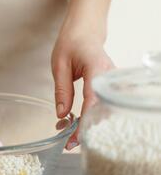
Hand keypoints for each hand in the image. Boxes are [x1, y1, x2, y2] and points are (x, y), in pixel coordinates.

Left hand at [51, 19, 113, 149]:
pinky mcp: (112, 87)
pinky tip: (78, 124)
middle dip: (88, 130)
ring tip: (70, 136)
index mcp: (97, 69)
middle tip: (69, 144)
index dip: (85, 123)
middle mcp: (111, 77)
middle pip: (104, 111)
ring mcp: (114, 82)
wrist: (86, 31)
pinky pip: (105, 106)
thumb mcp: (59, 65)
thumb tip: (62, 115)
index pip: (94, 101)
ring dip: (90, 126)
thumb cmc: (72, 43)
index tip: (74, 138)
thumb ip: (61, 90)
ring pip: (107, 112)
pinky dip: (93, 118)